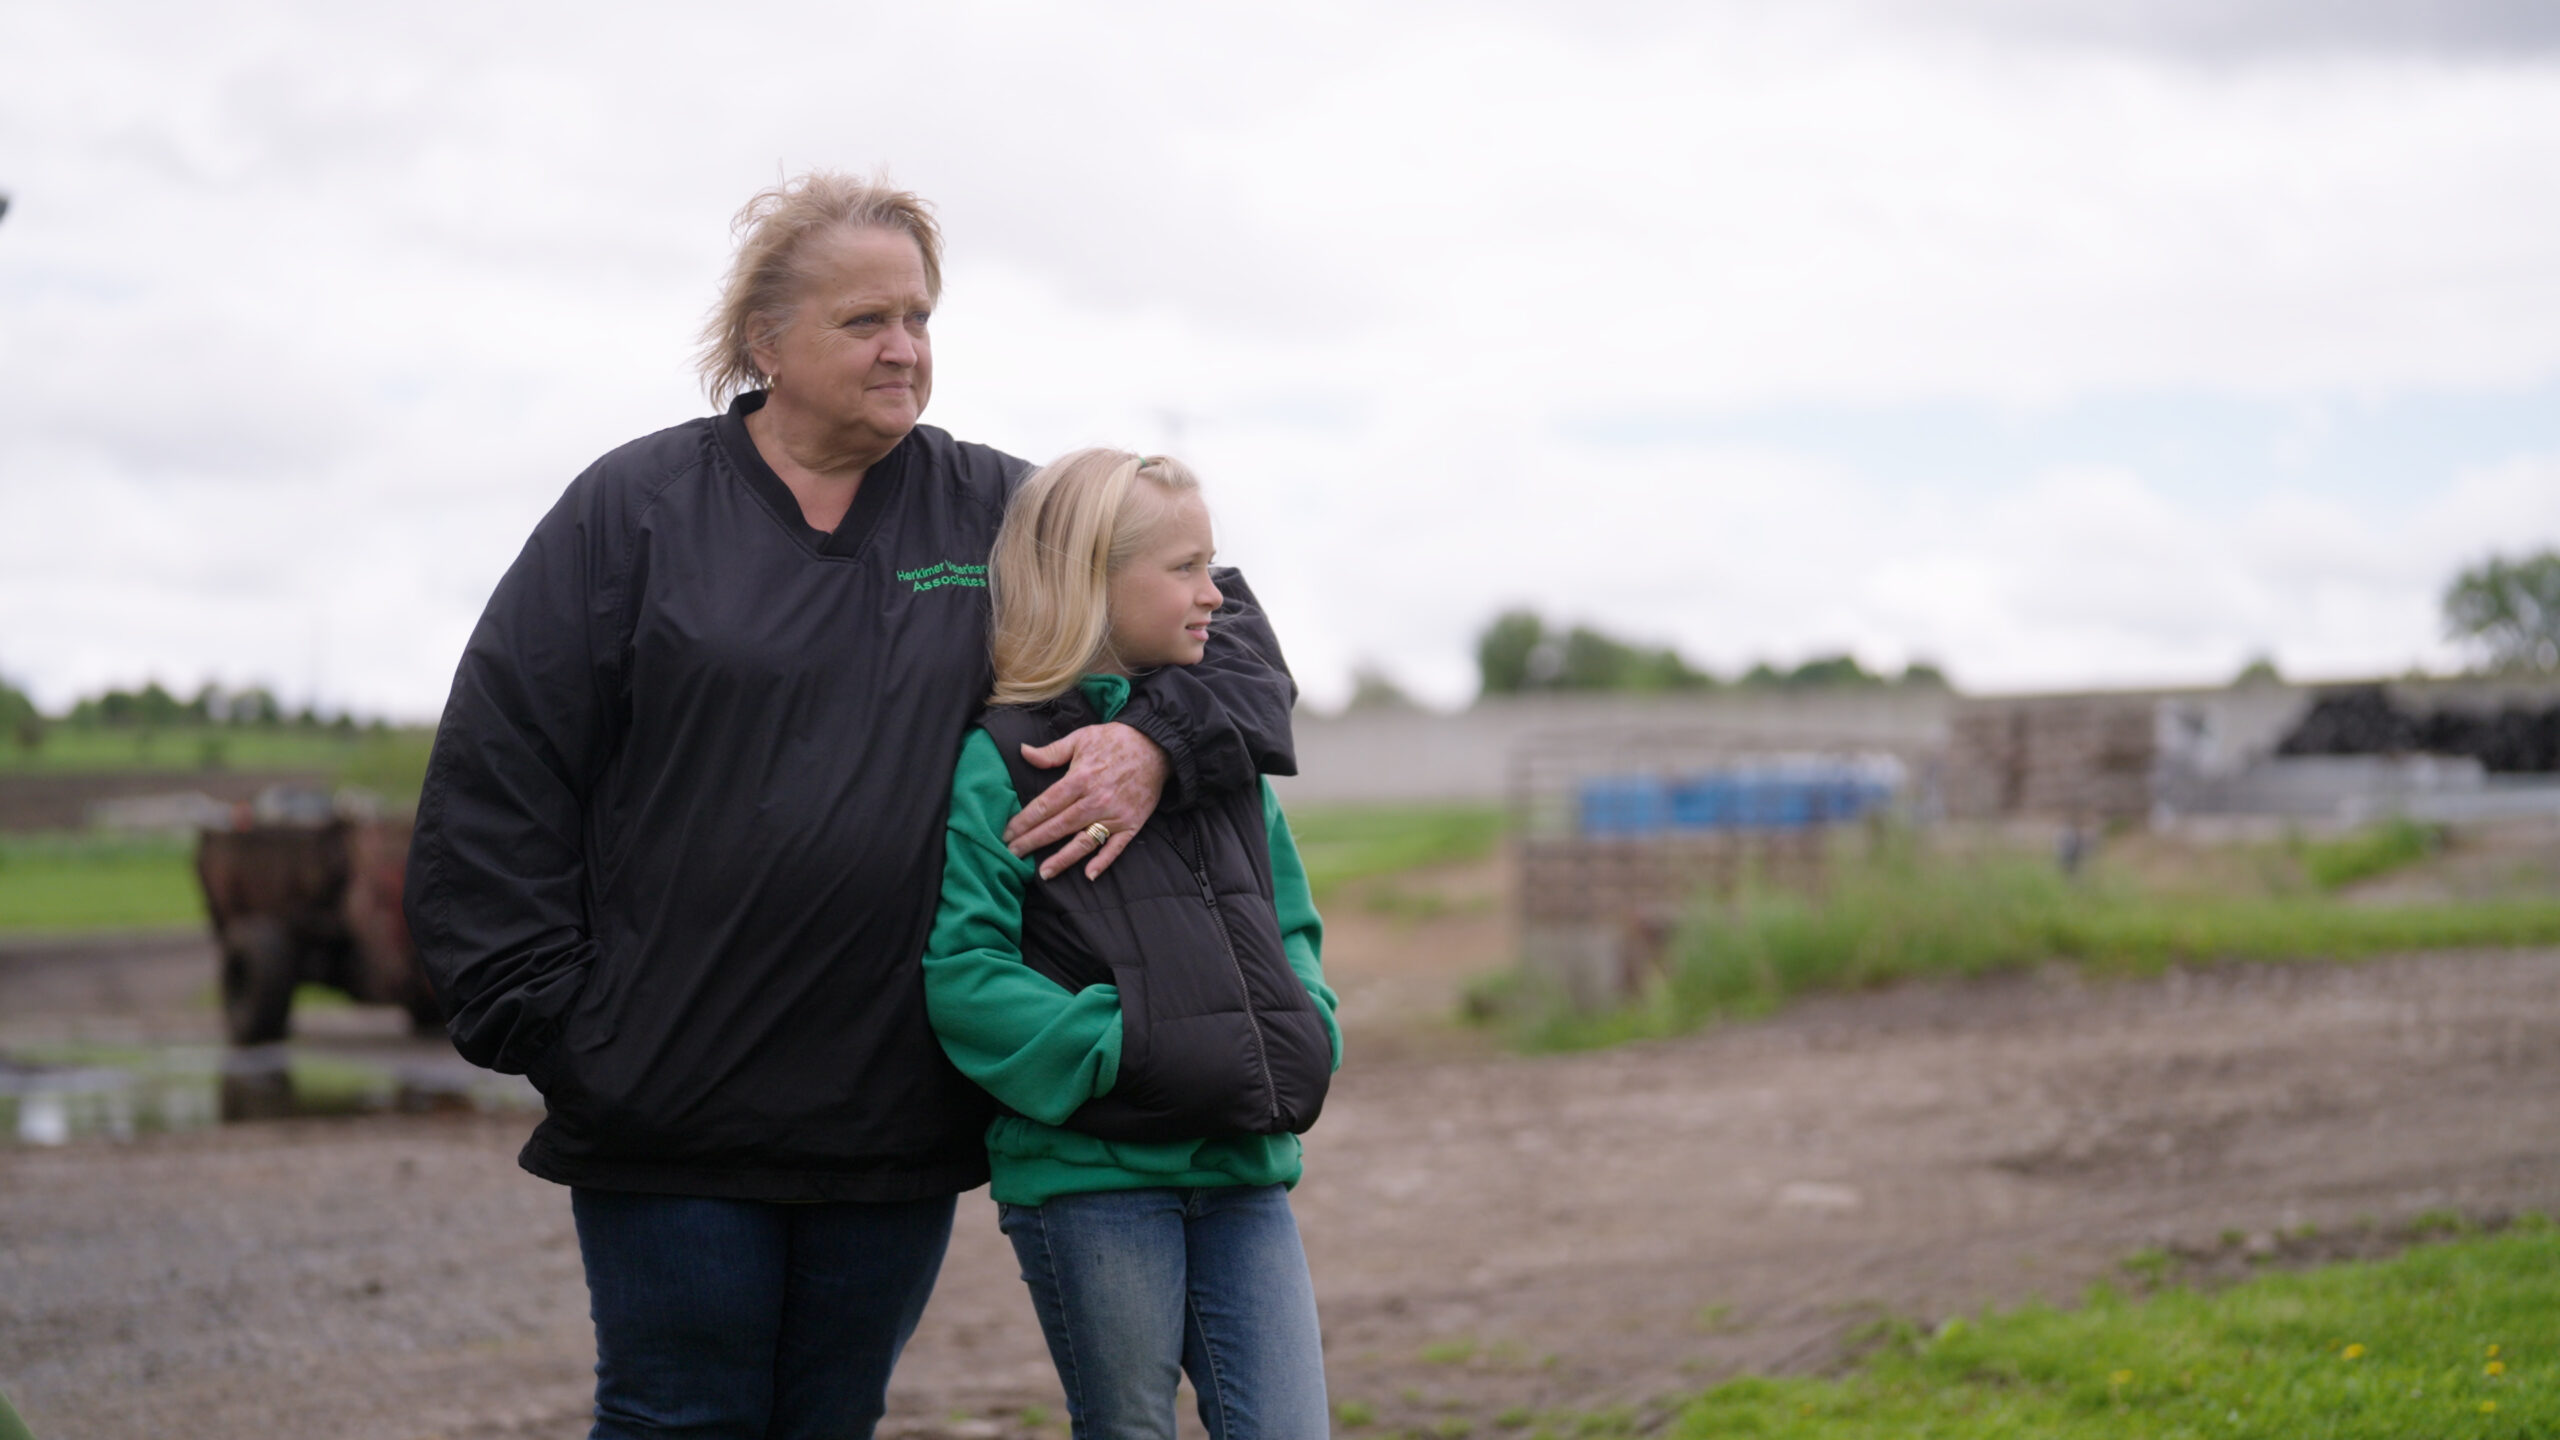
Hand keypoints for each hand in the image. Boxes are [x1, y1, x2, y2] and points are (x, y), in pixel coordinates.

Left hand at [1003, 722, 1169, 879]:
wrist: (1156, 746)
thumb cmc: (1114, 740)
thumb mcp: (1081, 738)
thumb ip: (1051, 752)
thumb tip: (1023, 752)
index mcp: (1080, 778)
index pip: (1046, 804)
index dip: (1025, 820)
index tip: (1008, 832)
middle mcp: (1095, 800)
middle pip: (1059, 826)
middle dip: (1033, 841)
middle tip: (1012, 854)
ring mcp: (1114, 814)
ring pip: (1084, 841)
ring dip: (1063, 859)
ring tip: (1044, 873)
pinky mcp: (1131, 823)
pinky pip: (1116, 847)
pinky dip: (1103, 861)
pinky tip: (1089, 875)